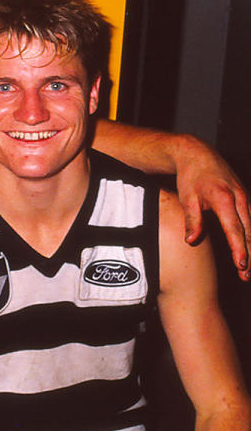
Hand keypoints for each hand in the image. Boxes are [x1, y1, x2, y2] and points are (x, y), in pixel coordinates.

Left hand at [175, 139, 250, 280]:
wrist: (198, 155)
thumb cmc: (191, 177)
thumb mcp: (187, 198)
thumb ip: (192, 220)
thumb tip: (191, 241)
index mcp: (225, 199)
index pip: (235, 230)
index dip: (239, 249)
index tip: (241, 265)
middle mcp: (240, 199)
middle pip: (249, 232)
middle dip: (250, 255)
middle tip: (245, 275)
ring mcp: (245, 198)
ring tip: (248, 269)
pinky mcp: (245, 199)